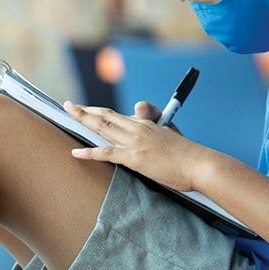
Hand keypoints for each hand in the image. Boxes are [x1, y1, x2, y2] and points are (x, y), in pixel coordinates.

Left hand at [62, 100, 205, 191]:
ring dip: (83, 118)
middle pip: (106, 115)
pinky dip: (89, 152)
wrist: (199, 164)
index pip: (122, 114)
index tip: (93, 114)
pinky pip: (107, 152)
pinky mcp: (135, 158)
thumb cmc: (188, 154)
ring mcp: (135, 142)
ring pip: (103, 127)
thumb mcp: (172, 135)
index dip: (105, 114)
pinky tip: (76, 152)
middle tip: (70, 105)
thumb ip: (159, 129)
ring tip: (69, 112)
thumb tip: (152, 127)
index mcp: (148, 124)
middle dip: (86, 109)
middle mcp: (139, 128)